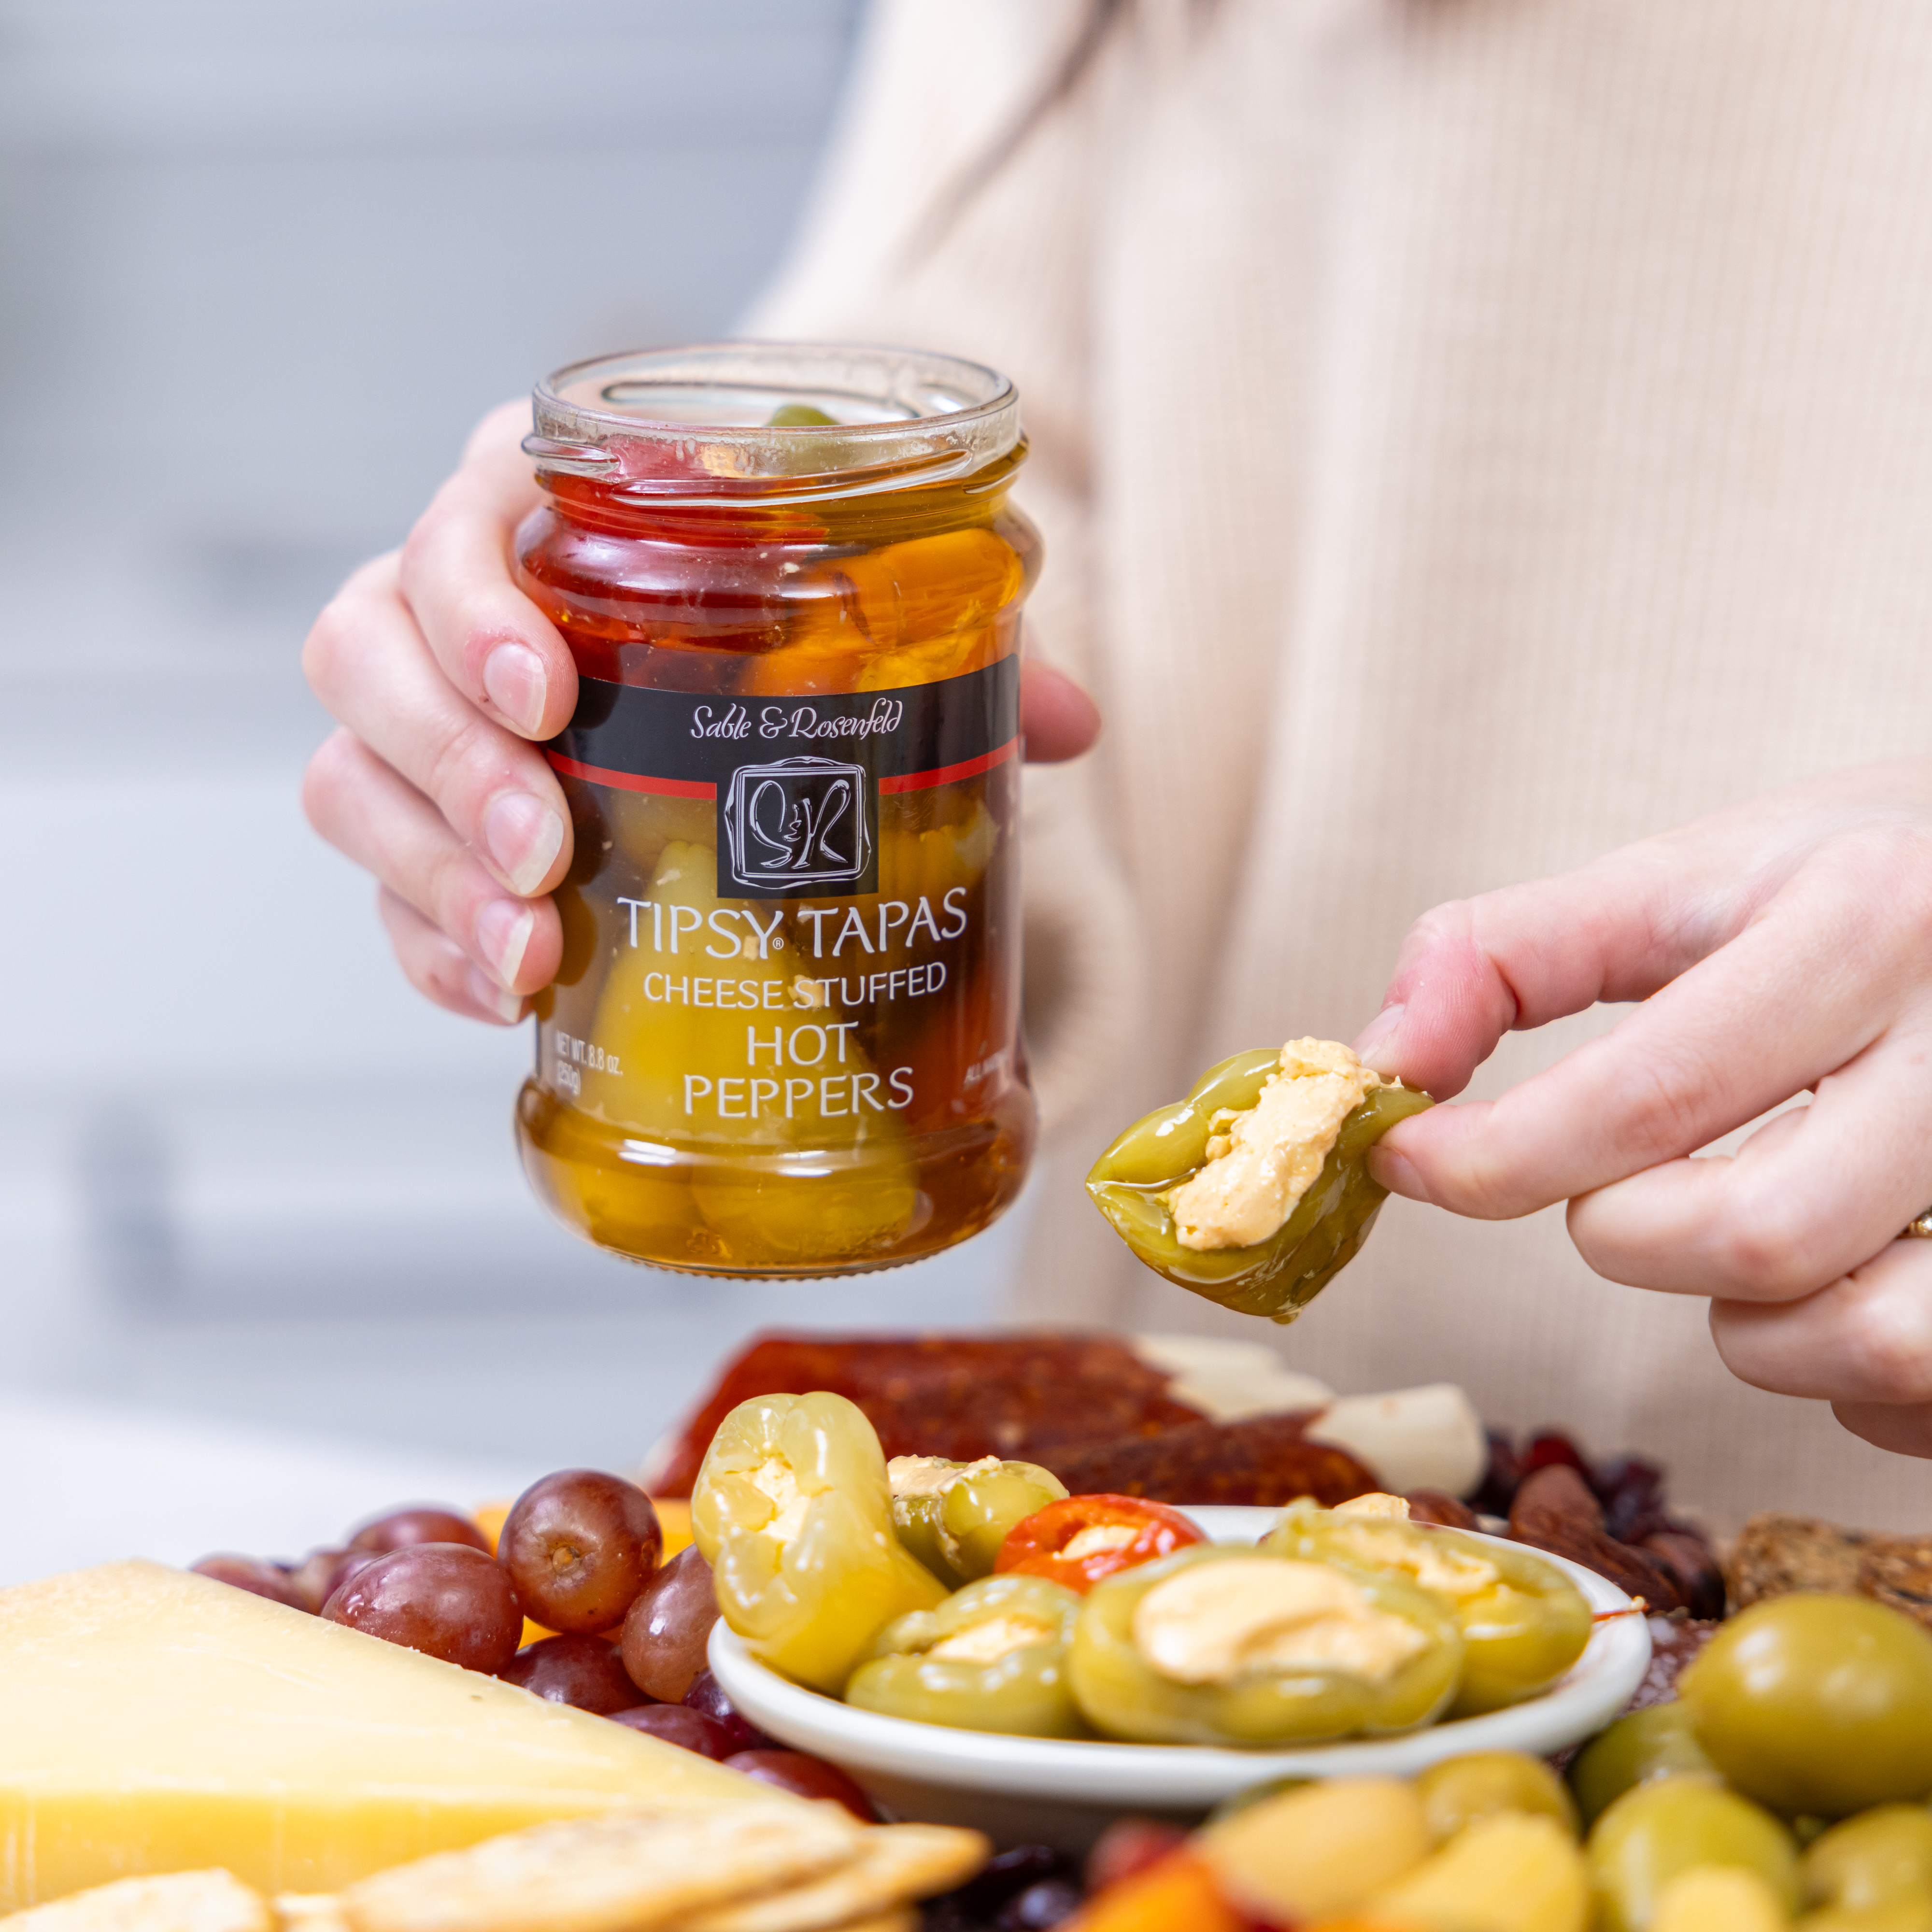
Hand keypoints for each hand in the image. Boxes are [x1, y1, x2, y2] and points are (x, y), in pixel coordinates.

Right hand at [302, 404, 1099, 1025]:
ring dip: (429, 872)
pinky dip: (432, 946)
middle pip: (368, 653)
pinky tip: (506, 993)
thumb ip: (949, 637)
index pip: (460, 522)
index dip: (475, 601)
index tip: (549, 692)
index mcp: (550, 512)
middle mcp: (461, 609)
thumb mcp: (858, 605)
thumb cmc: (771, 610)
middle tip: (545, 845)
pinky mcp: (427, 831)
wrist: (722, 660)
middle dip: (447, 761)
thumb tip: (1071, 721)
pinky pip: (384, 886)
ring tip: (529, 951)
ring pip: (354, 776)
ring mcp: (430, 724)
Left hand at [1351, 762, 1931, 1455]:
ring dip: (1753, 1325)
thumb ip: (1508, 955)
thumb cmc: (1857, 890)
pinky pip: (1922, 1395)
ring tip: (1747, 1230)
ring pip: (1859, 1340)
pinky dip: (1845, 1372)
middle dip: (1631, 1239)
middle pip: (1753, 1237)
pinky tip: (1846, 1275)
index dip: (1492, 1159)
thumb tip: (1381, 1064)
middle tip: (1622, 1191)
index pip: (1649, 1096)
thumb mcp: (1691, 877)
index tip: (1408, 1159)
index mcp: (1866, 927)